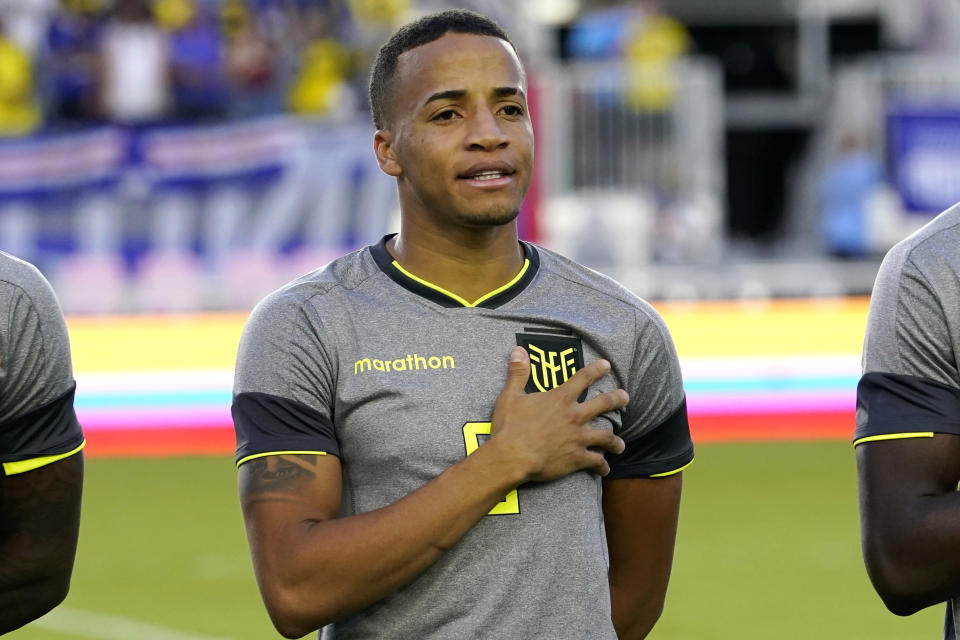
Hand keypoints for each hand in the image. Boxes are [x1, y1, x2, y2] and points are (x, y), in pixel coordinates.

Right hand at [489, 346, 627, 482]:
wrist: (513, 456)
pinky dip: (602, 466)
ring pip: (606, 436)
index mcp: (560, 399)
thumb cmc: (510, 426)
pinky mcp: (577, 458)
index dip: (596, 370)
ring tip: (621, 444)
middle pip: (604, 404)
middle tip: (626, 397)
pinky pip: (596, 462)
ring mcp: (579, 438)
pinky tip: (604, 469)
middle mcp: (575, 416)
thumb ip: (518, 372)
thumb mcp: (511, 395)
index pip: (583, 378)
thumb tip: (518, 350)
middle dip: (617, 399)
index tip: (607, 365)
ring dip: (615, 440)